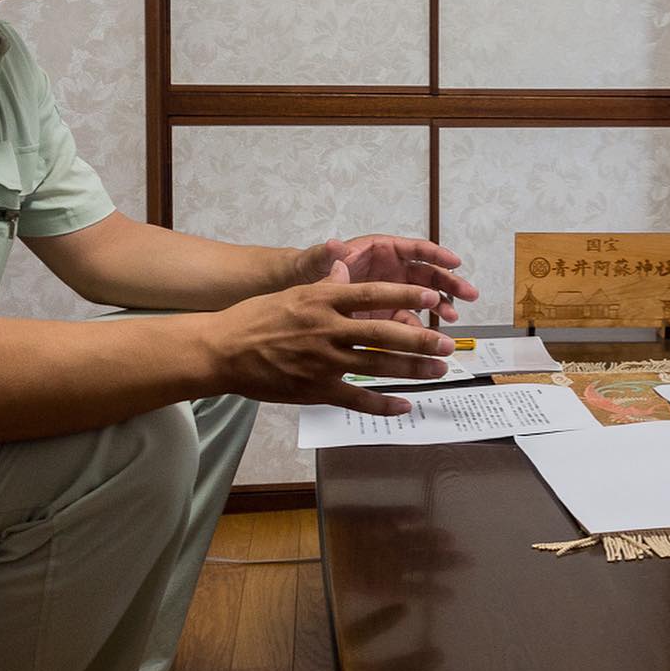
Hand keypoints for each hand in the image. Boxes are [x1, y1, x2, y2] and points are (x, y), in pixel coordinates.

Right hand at [203, 260, 454, 415]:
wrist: (222, 351)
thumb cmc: (257, 318)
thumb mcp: (294, 292)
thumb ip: (326, 284)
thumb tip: (348, 265)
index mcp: (323, 300)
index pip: (374, 295)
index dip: (406, 297)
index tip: (432, 298)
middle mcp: (328, 329)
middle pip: (384, 334)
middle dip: (421, 339)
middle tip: (447, 343)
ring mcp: (323, 362)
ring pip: (377, 366)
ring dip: (412, 370)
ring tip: (439, 370)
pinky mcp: (316, 389)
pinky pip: (356, 399)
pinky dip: (383, 404)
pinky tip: (405, 405)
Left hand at [295, 235, 479, 323]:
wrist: (295, 298)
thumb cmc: (306, 271)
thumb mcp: (313, 262)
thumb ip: (325, 256)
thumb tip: (334, 246)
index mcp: (378, 249)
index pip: (413, 248)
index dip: (436, 254)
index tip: (454, 262)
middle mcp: (389, 269)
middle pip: (426, 273)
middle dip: (449, 282)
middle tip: (468, 293)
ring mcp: (389, 292)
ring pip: (422, 297)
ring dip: (440, 306)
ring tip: (452, 317)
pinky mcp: (385, 313)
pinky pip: (408, 318)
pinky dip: (419, 327)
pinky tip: (426, 336)